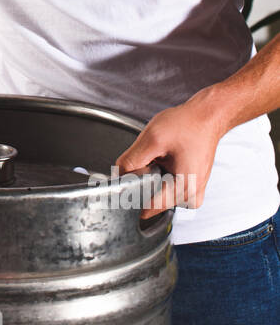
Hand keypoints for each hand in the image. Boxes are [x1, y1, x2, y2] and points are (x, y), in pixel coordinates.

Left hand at [115, 94, 226, 219]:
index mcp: (184, 190)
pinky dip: (159, 174)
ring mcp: (191, 194)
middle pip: (150, 199)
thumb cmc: (187, 125)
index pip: (146, 208)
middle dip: (143, 179)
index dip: (132, 192)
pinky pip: (164, 188)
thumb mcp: (152, 139)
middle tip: (152, 158)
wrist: (206, 117)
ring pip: (155, 193)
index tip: (130, 177)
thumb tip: (119, 177)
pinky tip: (166, 160)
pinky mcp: (189, 188)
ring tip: (162, 157)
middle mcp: (190, 198)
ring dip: (151, 176)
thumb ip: (131, 161)